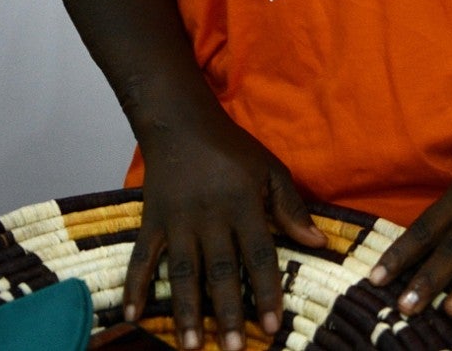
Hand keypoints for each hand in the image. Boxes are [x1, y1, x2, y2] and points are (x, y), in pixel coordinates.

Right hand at [124, 116, 324, 349]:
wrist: (181, 123)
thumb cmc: (231, 149)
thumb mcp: (270, 168)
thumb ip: (291, 207)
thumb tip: (318, 243)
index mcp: (241, 202)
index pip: (258, 254)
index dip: (266, 291)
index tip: (273, 327)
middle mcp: (209, 215)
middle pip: (219, 270)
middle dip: (227, 312)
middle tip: (233, 349)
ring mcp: (176, 220)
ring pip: (182, 271)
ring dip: (186, 311)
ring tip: (192, 346)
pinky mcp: (151, 220)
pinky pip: (141, 257)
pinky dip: (134, 286)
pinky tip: (132, 315)